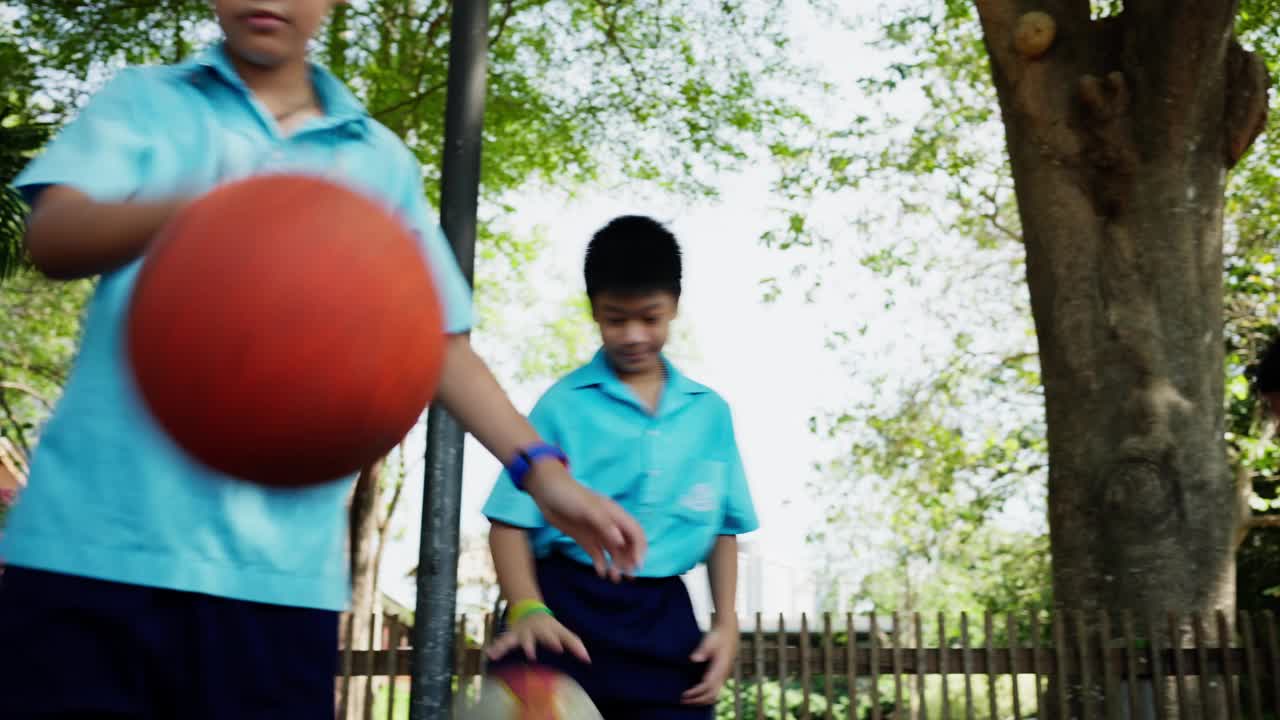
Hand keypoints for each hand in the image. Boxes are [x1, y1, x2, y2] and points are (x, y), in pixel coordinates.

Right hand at [486, 612, 589, 663]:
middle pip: (530, 638)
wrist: (529, 610)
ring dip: (504, 646)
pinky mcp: (510, 637)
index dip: (555, 641)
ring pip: (510, 639)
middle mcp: (530, 631)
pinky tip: (489, 655)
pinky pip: (501, 643)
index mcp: (545, 629)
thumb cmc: (549, 626)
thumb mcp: (562, 631)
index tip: (559, 648)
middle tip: (530, 655)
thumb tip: (588, 659)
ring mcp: (518, 633)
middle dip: (529, 645)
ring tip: (496, 654)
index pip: (552, 636)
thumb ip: (575, 644)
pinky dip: (495, 648)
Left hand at [524, 461, 645, 579]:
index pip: (635, 532)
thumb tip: (620, 541)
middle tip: (628, 576)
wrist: (546, 492)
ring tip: (615, 578)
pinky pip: (597, 554)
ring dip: (617, 564)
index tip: (637, 565)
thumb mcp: (588, 508)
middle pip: (627, 544)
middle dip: (630, 560)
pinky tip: (601, 573)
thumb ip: (604, 524)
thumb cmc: (570, 496)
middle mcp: (609, 525)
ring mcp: (597, 532)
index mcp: (615, 514)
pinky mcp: (585, 539)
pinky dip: (601, 564)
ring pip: (613, 551)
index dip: (639, 548)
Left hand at [682, 624, 737, 705]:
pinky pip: (715, 691)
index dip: (696, 692)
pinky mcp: (721, 676)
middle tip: (683, 700)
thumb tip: (693, 659)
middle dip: (697, 700)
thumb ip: (702, 650)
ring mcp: (723, 677)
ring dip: (701, 700)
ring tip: (688, 700)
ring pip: (714, 695)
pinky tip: (695, 695)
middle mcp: (723, 675)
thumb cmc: (717, 636)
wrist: (728, 633)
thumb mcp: (710, 640)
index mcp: (720, 667)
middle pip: (711, 695)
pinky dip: (705, 696)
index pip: (708, 686)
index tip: (685, 694)